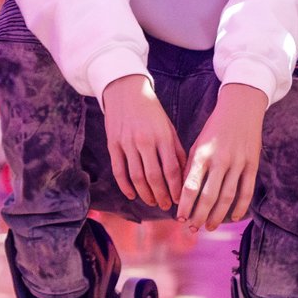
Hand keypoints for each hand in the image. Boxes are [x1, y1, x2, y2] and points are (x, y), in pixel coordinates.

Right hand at [99, 74, 183, 209]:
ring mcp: (127, 143)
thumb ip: (176, 150)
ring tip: (152, 202)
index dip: (176, 188)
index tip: (180, 200)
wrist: (125, 90)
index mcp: (163, 137)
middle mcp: (145, 141)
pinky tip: (132, 195)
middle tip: (166, 207)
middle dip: (162, 196)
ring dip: (145, 194)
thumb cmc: (151, 111)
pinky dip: (125, 186)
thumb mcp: (168, 127)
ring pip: (136, 177)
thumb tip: (184, 174)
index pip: (172, 169)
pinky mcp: (113, 144)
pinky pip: (119, 171)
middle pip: (154, 177)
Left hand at [178, 83, 265, 231]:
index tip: (179, 218)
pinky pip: (246, 191)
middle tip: (192, 228)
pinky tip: (232, 218)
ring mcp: (238, 163)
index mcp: (202, 154)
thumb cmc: (214, 129)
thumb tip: (182, 195)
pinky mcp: (252, 165)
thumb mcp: (197, 144)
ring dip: (217, 216)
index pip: (190, 186)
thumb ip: (191, 168)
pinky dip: (240, 207)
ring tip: (209, 227)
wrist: (241, 108)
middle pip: (208, 197)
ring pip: (227, 197)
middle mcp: (220, 160)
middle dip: (199, 216)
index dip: (184, 205)